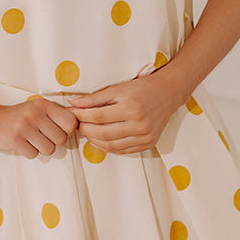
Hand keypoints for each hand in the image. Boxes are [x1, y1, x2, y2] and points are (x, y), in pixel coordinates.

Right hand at [0, 97, 78, 159]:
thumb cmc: (15, 117)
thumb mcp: (35, 109)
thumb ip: (54, 115)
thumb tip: (78, 123)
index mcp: (43, 104)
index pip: (71, 122)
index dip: (66, 130)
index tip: (55, 130)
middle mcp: (36, 113)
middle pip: (62, 139)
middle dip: (53, 142)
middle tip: (39, 136)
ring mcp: (25, 126)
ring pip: (49, 149)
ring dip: (40, 148)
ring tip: (29, 139)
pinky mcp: (15, 139)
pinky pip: (34, 154)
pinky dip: (28, 152)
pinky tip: (20, 143)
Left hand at [66, 72, 180, 154]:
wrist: (168, 93)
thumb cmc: (141, 88)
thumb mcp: (117, 88)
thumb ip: (94, 98)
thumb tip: (73, 103)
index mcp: (131, 108)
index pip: (98, 116)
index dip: (81, 116)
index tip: (71, 113)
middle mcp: (139, 124)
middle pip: (103, 133)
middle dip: (85, 129)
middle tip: (77, 124)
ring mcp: (145, 137)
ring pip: (111, 146)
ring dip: (94, 140)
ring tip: (87, 131)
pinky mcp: (148, 144)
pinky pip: (123, 151)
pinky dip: (108, 147)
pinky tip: (101, 139)